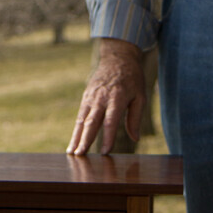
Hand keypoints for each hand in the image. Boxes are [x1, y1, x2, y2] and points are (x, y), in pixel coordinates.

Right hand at [67, 38, 145, 154]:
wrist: (118, 58)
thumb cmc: (132, 79)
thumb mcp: (140, 96)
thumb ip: (135, 118)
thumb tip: (135, 138)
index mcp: (117, 97)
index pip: (111, 121)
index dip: (108, 137)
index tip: (105, 152)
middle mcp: (101, 98)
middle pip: (92, 122)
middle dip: (85, 139)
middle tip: (80, 155)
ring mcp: (91, 97)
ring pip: (82, 120)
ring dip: (76, 137)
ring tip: (72, 153)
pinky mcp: (85, 97)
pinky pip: (80, 116)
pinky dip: (77, 130)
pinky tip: (74, 142)